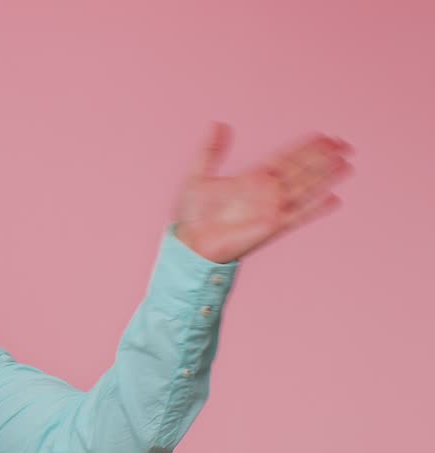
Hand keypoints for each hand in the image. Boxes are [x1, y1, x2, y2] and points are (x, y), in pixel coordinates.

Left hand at [173, 122, 353, 263]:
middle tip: (343, 143)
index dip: (304, 147)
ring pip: (305, 187)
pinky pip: (299, 215)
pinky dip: (315, 208)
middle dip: (322, 157)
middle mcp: (266, 192)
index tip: (324, 136)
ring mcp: (271, 209)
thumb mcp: (197, 176)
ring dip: (325, 176)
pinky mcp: (272, 227)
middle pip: (301, 169)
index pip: (285, 158)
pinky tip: (333, 198)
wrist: (191, 244)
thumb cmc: (193, 216)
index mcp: (252, 179)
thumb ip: (210, 151)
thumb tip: (217, 123)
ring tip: (346, 163)